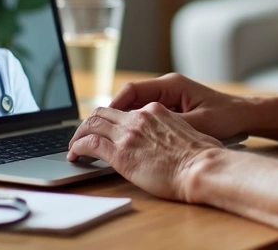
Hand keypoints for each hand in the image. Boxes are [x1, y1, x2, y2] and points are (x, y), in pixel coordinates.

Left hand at [67, 103, 223, 201]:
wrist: (201, 167)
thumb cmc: (203, 157)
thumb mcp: (190, 133)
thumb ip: (174, 132)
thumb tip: (176, 143)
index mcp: (156, 111)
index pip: (125, 110)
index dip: (111, 119)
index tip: (106, 129)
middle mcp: (139, 117)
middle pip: (103, 112)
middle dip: (89, 123)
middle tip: (82, 136)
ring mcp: (128, 133)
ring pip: (92, 124)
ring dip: (79, 134)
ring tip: (74, 146)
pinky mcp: (120, 152)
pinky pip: (90, 143)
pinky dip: (78, 147)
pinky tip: (75, 155)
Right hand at [110, 73, 249, 140]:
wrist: (246, 116)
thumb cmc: (226, 117)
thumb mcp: (198, 123)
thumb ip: (171, 124)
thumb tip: (143, 130)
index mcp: (170, 85)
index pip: (132, 90)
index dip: (114, 106)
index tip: (101, 121)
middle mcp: (167, 88)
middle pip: (130, 98)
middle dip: (114, 115)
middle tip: (98, 132)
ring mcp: (170, 98)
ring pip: (137, 107)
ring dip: (125, 121)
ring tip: (110, 139)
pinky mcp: (173, 108)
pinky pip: (148, 114)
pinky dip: (138, 125)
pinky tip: (132, 141)